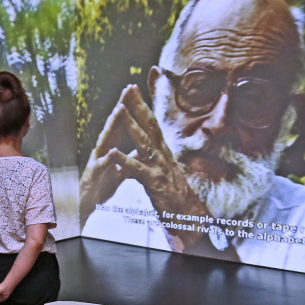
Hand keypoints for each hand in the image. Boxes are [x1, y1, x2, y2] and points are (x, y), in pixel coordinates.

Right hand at [79, 87, 137, 223]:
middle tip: (129, 89)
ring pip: (105, 141)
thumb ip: (128, 160)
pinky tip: (112, 151)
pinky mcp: (93, 177)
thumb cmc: (102, 188)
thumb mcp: (119, 172)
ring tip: (120, 110)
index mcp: (110, 149)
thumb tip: (141, 150)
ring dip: (112, 125)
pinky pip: (101, 166)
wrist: (87, 209)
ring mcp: (96, 162)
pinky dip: (107, 159)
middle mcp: (102, 151)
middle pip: (113, 126)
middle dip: (121, 107)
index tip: (137, 91)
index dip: (129, 108)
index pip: (121, 125)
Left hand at [80, 86, 220, 253]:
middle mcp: (163, 155)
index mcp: (162, 151)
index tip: (135, 88)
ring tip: (121, 111)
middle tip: (129, 88)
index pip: (152, 123)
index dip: (144, 105)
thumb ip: (146, 161)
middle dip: (139, 106)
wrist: (191, 217)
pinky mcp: (155, 183)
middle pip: (150, 125)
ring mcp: (160, 168)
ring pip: (144, 143)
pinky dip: (125, 161)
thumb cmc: (174, 195)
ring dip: (132, 126)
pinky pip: (138, 170)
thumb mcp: (160, 173)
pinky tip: (113, 154)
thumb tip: (134, 155)